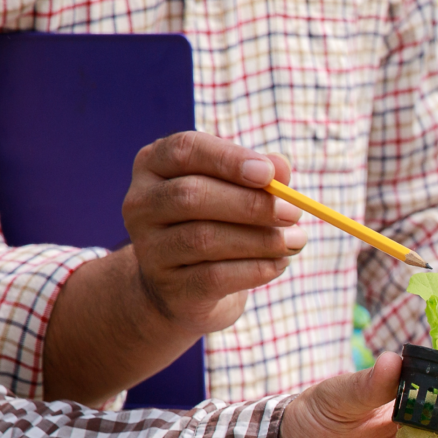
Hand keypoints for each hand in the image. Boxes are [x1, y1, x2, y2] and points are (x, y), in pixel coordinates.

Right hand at [123, 131, 304, 337]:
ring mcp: (149, 248)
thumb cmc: (215, 224)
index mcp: (154, 166)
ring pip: (204, 238)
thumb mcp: (233, 193)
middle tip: (293, 212)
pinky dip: (255, 269)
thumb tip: (282, 166)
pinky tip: (280, 264)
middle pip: (191, 195)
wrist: (183, 287)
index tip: (269, 174)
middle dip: (250, 204)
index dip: (228, 159)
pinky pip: (214, 276)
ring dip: (260, 240)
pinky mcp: (168, 287)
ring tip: (296, 241)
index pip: (184, 150)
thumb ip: (258, 178)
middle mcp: (142, 204)